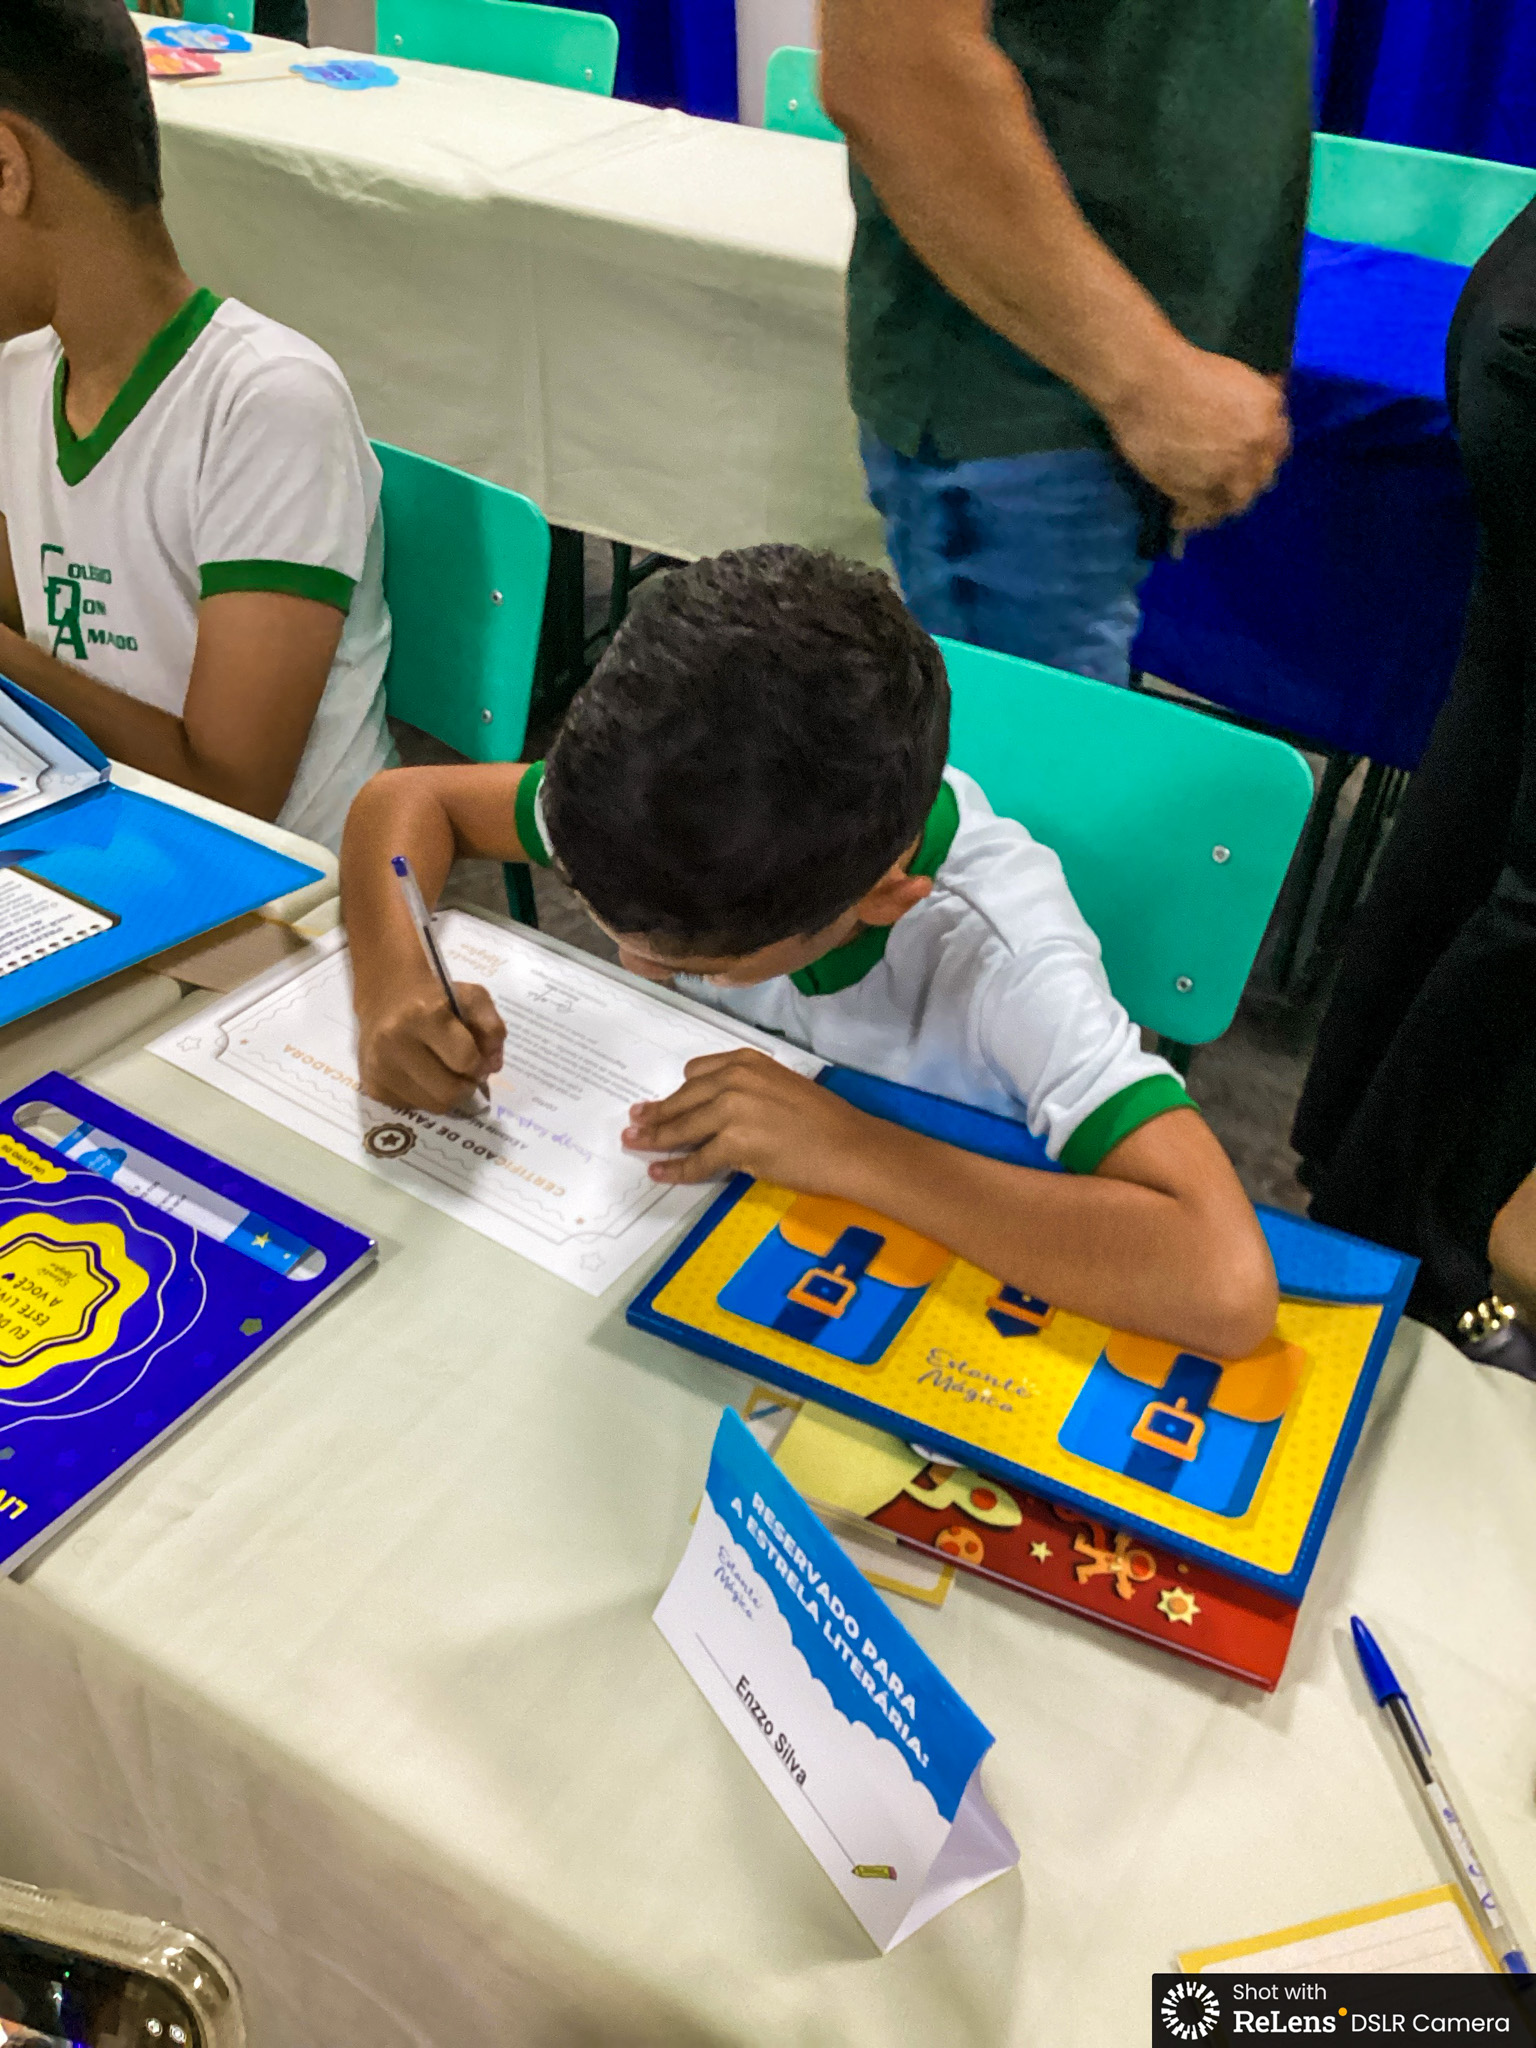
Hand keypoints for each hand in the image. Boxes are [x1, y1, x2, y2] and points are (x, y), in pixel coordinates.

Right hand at [354, 971, 504, 1113]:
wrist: (386, 999)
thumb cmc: (435, 998)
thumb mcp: (472, 998)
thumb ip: (492, 1028)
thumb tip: (492, 1067)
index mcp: (423, 1014)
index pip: (466, 1060)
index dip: (479, 1064)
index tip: (477, 1059)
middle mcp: (395, 1042)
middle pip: (449, 1092)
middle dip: (466, 1086)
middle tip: (465, 1073)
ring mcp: (380, 1067)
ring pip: (434, 1106)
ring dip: (447, 1094)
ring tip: (445, 1073)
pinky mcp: (373, 1087)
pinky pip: (414, 1107)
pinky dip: (425, 1096)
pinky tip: (422, 1075)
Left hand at [623, 1050, 875, 1189]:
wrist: (849, 1146)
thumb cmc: (824, 1120)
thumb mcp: (779, 1087)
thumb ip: (745, 1090)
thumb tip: (714, 1112)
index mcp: (745, 1061)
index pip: (695, 1074)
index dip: (676, 1094)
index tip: (661, 1103)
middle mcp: (734, 1079)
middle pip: (682, 1100)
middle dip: (655, 1115)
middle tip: (633, 1123)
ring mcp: (732, 1110)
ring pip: (682, 1129)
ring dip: (654, 1139)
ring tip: (634, 1145)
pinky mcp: (735, 1144)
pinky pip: (696, 1160)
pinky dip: (675, 1169)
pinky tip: (659, 1172)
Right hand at [1105, 342, 1290, 530]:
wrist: (1148, 384)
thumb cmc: (1185, 368)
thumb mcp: (1238, 375)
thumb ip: (1257, 397)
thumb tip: (1269, 403)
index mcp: (1269, 415)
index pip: (1278, 448)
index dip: (1261, 454)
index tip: (1247, 458)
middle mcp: (1255, 449)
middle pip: (1260, 478)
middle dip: (1245, 480)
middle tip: (1225, 482)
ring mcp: (1227, 475)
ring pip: (1235, 502)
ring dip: (1222, 504)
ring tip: (1205, 508)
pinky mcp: (1197, 493)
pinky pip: (1202, 515)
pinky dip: (1193, 519)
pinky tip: (1180, 518)